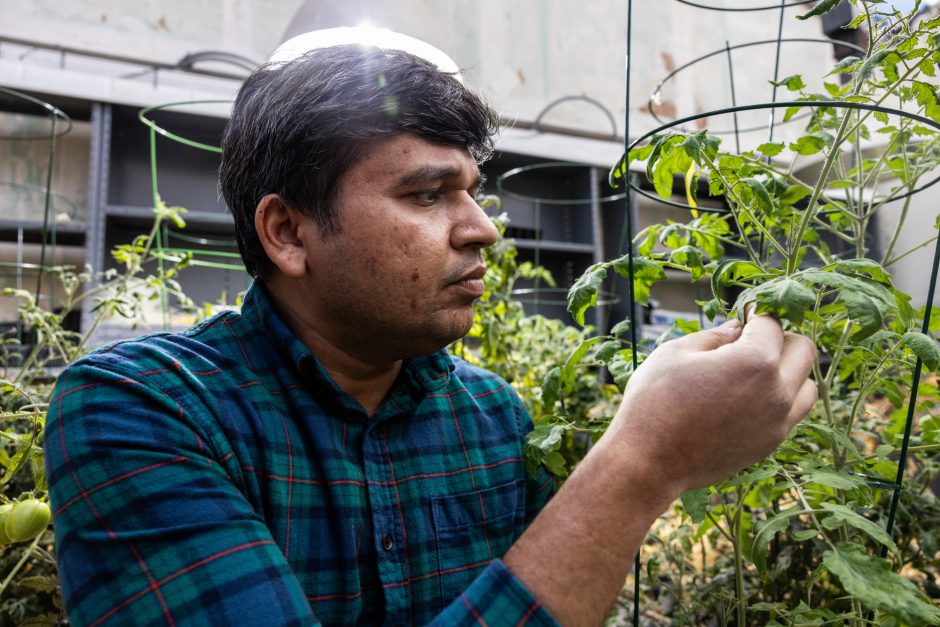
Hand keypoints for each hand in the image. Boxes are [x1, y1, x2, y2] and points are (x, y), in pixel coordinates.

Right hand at [605, 312, 817, 494]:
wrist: (649, 461)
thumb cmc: (654, 402)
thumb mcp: (675, 354)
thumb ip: (713, 337)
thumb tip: (737, 329)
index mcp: (754, 361)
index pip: (772, 324)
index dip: (755, 313)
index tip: (743, 314)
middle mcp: (776, 391)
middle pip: (804, 350)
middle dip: (780, 338)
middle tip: (751, 341)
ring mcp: (778, 421)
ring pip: (807, 385)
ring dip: (789, 372)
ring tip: (755, 373)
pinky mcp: (770, 444)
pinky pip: (792, 413)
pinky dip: (780, 400)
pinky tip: (748, 399)